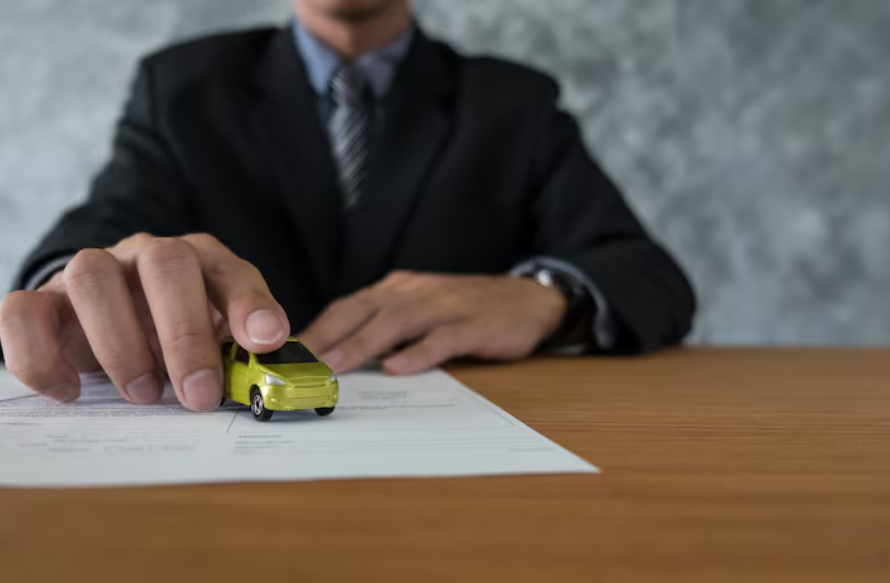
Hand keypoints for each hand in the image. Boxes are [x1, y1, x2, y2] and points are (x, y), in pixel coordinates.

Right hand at [0, 234, 288, 410]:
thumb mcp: (218, 340)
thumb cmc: (176, 332)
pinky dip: (40, 356)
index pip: (230, 270)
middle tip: (198, 394)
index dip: (251, 303)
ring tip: (144, 393)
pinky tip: (71, 392)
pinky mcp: (42, 302)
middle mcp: (144, 257)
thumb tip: (271, 376)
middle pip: (164, 265)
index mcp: (200, 261)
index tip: (267, 340)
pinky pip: (21, 312)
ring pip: (92, 277)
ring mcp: (91, 274)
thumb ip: (241, 353)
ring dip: (120, 343)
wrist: (113, 319)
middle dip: (184, 334)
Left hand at [300, 271, 567, 375]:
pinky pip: (443, 338)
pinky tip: (399, 368)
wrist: (528, 299)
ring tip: (336, 366)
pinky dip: (420, 352)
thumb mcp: (422, 311)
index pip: (349, 306)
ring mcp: (446, 306)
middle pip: (364, 310)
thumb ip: (386, 328)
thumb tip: (339, 358)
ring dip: (364, 343)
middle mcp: (416, 292)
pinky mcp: (475, 324)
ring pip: (397, 321)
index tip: (289, 354)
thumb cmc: (466, 311)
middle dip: (329, 335)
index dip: (318, 328)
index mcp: (398, 290)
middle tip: (299, 363)